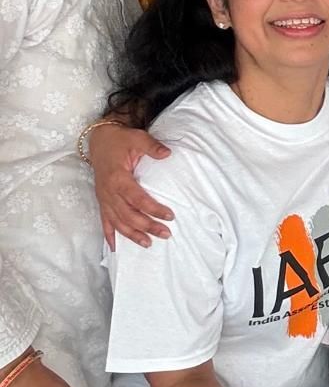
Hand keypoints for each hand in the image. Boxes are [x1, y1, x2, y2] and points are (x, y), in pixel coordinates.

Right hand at [91, 122, 172, 248]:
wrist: (99, 140)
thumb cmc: (120, 140)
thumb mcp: (138, 138)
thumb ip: (152, 147)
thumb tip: (167, 154)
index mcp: (118, 178)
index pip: (138, 199)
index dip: (153, 209)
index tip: (170, 216)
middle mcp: (109, 192)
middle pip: (129, 215)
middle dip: (147, 226)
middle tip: (166, 234)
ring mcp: (104, 198)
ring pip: (117, 222)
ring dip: (132, 235)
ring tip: (148, 244)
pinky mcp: (102, 201)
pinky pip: (104, 221)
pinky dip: (109, 235)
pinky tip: (114, 248)